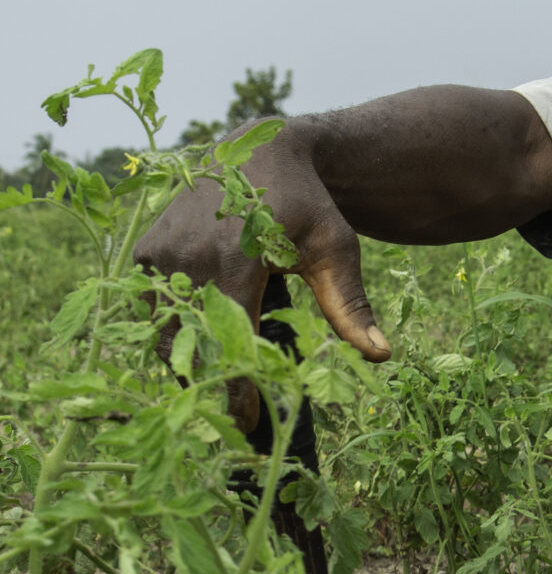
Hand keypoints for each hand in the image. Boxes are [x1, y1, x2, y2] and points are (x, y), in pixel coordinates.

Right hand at [135, 125, 390, 429]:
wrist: (260, 150)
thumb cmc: (306, 206)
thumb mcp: (334, 250)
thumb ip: (349, 305)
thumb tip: (381, 355)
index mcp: (235, 261)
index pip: (231, 344)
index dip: (237, 389)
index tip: (249, 423)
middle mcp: (189, 258)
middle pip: (192, 346)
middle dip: (209, 385)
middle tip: (229, 421)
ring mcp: (162, 253)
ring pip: (166, 331)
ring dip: (188, 362)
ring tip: (215, 386)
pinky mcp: (148, 251)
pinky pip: (155, 308)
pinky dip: (173, 331)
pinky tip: (200, 348)